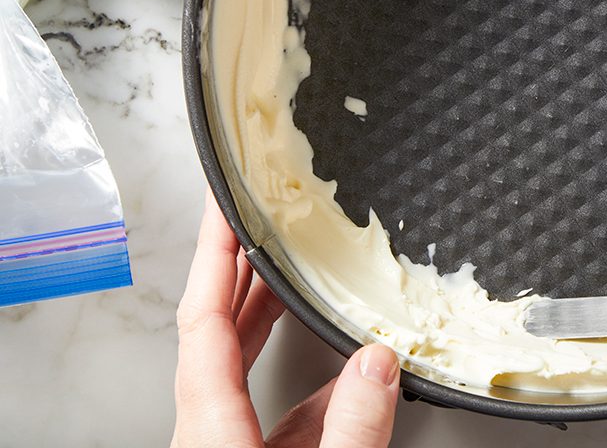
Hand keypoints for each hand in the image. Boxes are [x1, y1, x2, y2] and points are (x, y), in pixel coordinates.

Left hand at [172, 193, 400, 447]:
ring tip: (293, 271)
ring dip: (266, 311)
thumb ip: (352, 424)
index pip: (204, 318)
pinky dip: (307, 375)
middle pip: (217, 329)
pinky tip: (346, 370)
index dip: (215, 253)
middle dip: (238, 264)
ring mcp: (227, 446)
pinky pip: (272, 406)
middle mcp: (208, 433)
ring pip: (240, 364)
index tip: (223, 206)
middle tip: (255, 215)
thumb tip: (378, 361)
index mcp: (210, 431)